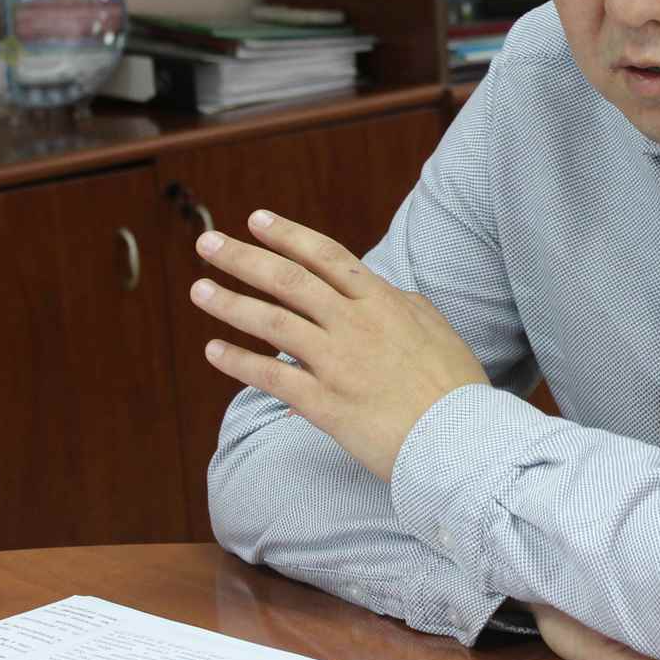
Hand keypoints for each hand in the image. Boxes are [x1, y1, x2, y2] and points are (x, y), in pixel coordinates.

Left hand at [190, 209, 488, 479]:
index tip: (255, 220)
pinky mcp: (326, 404)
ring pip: (273, 323)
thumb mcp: (436, 329)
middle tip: (208, 244)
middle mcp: (355, 325)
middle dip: (244, 258)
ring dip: (231, 304)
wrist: (459, 440)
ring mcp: (338, 363)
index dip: (288, 235)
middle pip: (289, 280)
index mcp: (383, 302)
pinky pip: (272, 378)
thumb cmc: (454, 386)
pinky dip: (239, 362)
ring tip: (200, 290)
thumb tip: (384, 291)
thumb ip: (404, 304)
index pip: (325, 257)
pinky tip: (214, 351)